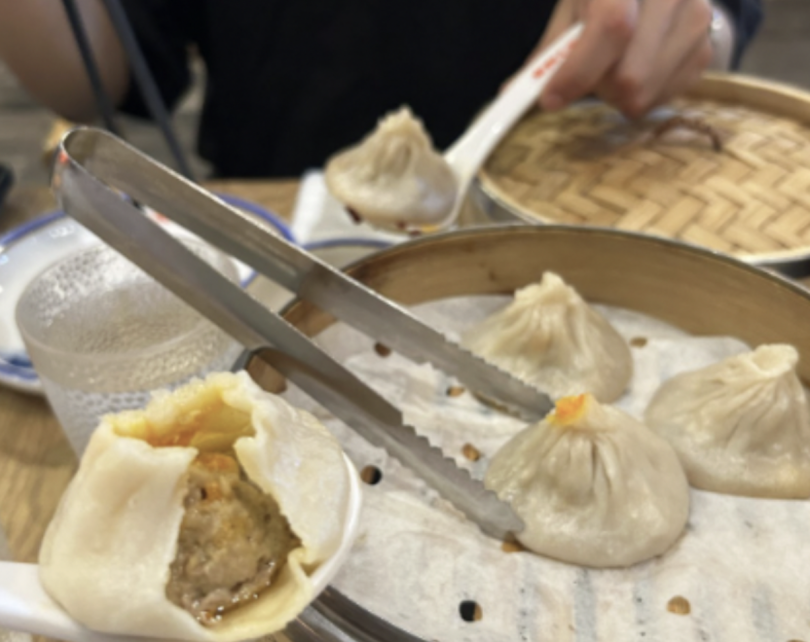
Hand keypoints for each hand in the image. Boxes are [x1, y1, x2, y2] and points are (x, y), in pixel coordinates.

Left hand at [535, 0, 714, 117]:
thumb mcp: (574, 7)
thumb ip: (548, 52)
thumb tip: (512, 94)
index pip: (612, 27)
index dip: (578, 72)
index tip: (550, 99)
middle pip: (630, 76)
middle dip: (598, 89)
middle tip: (588, 77)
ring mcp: (696, 20)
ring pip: (645, 94)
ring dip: (617, 96)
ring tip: (613, 69)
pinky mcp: (705, 49)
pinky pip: (663, 98)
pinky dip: (641, 96)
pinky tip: (637, 70)